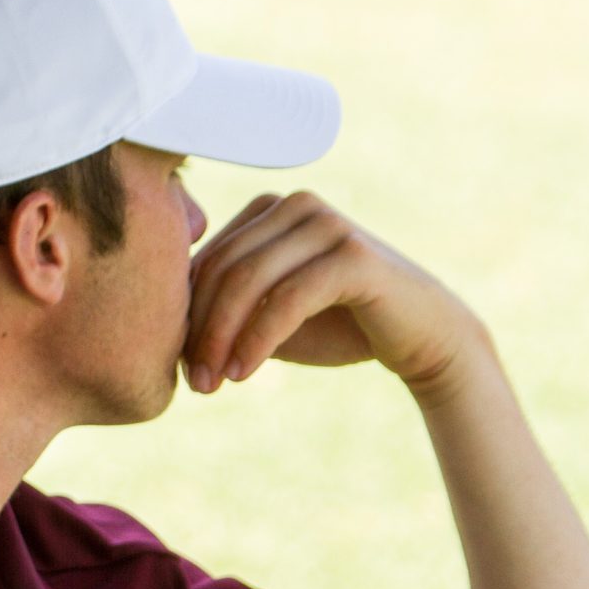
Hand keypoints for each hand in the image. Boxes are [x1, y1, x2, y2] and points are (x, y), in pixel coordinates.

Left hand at [182, 191, 480, 398]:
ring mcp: (327, 224)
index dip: (185, 313)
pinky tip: (243, 373)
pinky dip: (258, 339)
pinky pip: (287, 299)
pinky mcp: (353, 256)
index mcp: (271, 209)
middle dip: (200, 329)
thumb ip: (229, 313)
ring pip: (248, 281)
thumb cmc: (343, 327)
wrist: (422, 338)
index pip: (208, 258)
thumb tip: (165, 332)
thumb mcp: (272, 318)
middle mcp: (297, 205)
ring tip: (212, 383)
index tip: (178, 366)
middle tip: (192, 381)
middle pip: (223, 267)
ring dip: (222, 338)